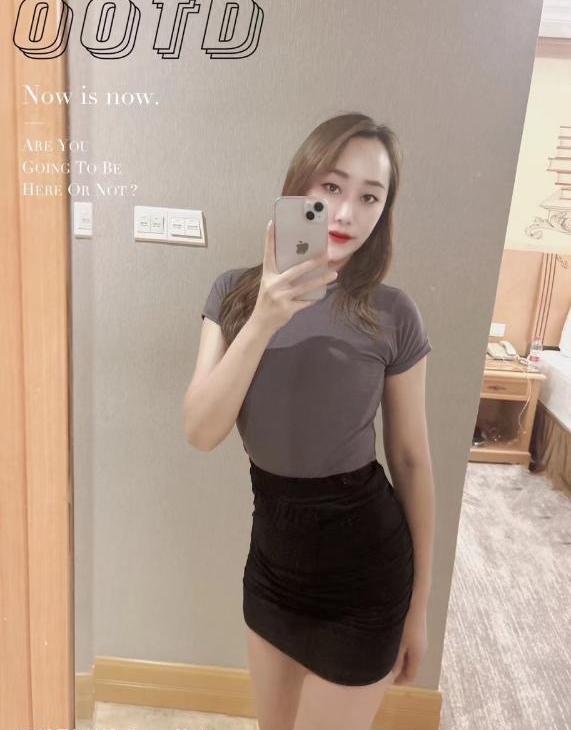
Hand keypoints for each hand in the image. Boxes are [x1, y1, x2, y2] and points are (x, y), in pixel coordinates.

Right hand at [250, 219, 336, 334]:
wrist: (261, 323)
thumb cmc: (269, 299)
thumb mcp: (271, 284)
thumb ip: (283, 273)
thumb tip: (303, 261)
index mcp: (268, 275)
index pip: (268, 253)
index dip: (269, 238)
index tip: (272, 223)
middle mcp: (273, 284)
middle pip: (295, 270)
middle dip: (312, 262)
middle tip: (326, 254)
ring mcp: (280, 297)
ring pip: (304, 286)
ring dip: (321, 280)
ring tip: (334, 274)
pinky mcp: (287, 309)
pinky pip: (305, 301)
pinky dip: (314, 297)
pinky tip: (323, 293)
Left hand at [390, 604, 427, 684]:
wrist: (414, 596)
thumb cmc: (405, 621)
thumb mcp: (397, 643)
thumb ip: (394, 660)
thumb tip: (390, 673)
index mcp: (418, 654)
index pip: (410, 676)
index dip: (399, 682)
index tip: (386, 683)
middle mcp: (421, 647)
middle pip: (410, 665)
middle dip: (397, 669)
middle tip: (382, 669)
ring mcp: (419, 636)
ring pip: (408, 653)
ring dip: (397, 657)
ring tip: (382, 654)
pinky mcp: (415, 626)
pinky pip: (407, 642)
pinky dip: (398, 646)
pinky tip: (387, 639)